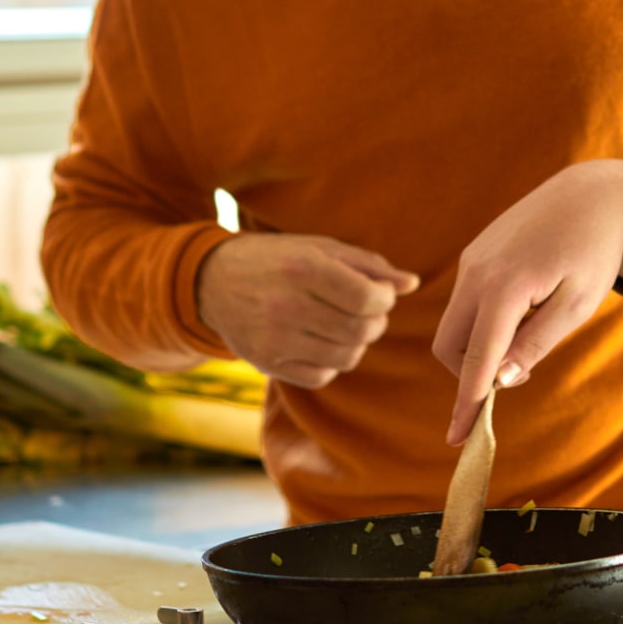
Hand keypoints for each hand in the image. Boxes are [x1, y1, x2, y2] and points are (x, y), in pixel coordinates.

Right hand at [195, 233, 418, 389]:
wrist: (212, 281)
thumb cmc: (276, 259)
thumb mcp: (319, 247)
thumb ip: (368, 264)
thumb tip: (410, 283)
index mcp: (302, 269)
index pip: (367, 299)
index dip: (385, 300)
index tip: (381, 295)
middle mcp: (286, 306)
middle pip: (360, 331)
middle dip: (376, 323)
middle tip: (369, 313)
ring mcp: (274, 339)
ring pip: (346, 357)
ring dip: (357, 343)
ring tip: (346, 326)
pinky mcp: (266, 363)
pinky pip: (322, 375)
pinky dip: (332, 362)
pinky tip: (321, 341)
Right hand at [431, 160, 622, 443]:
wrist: (590, 193)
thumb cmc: (593, 252)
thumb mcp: (577, 304)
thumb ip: (537, 342)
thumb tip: (501, 380)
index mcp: (505, 286)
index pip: (477, 358)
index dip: (466, 402)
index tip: (458, 439)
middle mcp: (477, 272)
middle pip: (450, 345)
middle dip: (470, 373)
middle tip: (520, 370)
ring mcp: (471, 260)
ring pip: (455, 324)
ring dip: (479, 347)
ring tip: (530, 333)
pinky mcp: (474, 254)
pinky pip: (465, 302)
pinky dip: (483, 323)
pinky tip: (522, 311)